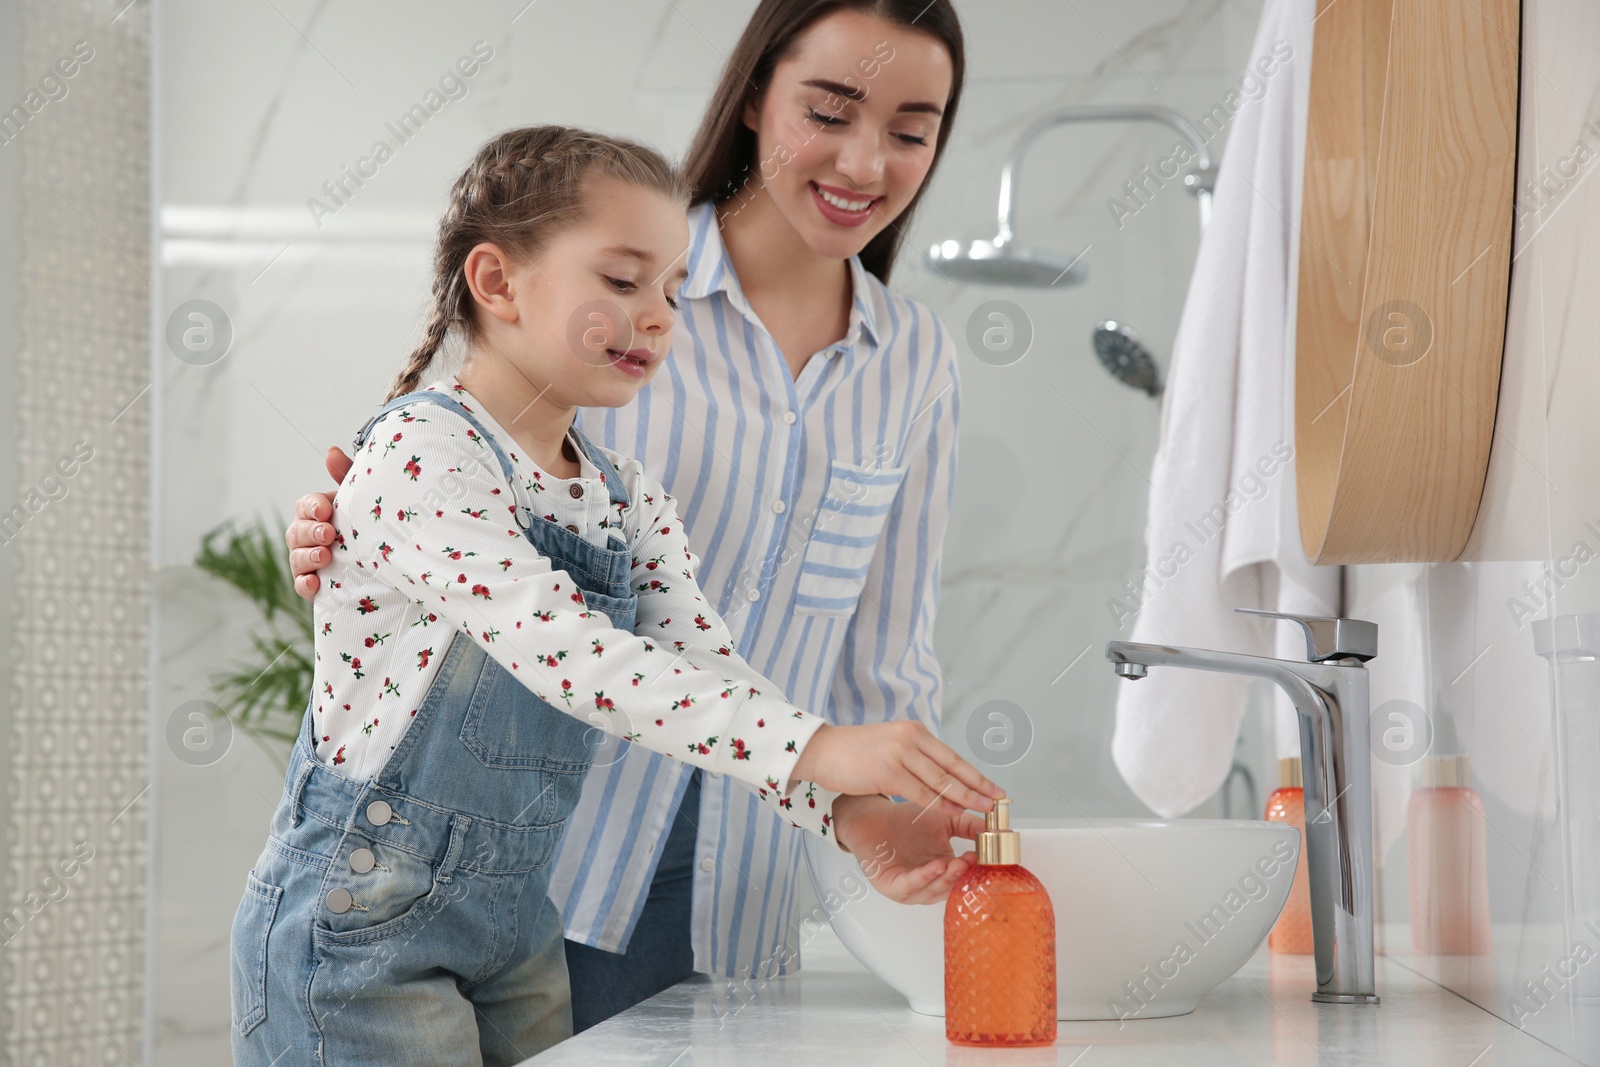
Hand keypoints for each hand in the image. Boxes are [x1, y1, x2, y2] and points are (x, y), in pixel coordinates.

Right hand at [286, 446, 352, 599]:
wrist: (383, 561)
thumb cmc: (366, 524)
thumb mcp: (360, 500)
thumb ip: (345, 476)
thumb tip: (331, 451)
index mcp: (317, 513)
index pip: (305, 506)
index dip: (312, 506)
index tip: (326, 509)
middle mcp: (306, 535)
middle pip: (297, 531)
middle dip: (311, 532)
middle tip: (328, 534)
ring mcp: (307, 560)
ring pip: (296, 557)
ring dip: (308, 556)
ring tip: (324, 556)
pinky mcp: (313, 584)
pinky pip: (301, 585)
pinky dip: (305, 584)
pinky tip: (315, 584)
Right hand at [790, 721, 1001, 816]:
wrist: (822, 750)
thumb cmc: (854, 751)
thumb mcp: (891, 745)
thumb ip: (914, 756)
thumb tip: (939, 775)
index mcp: (915, 731)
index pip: (952, 756)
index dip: (975, 774)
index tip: (994, 788)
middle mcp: (911, 739)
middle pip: (952, 768)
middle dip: (978, 786)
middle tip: (998, 801)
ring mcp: (900, 754)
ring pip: (941, 781)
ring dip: (965, 797)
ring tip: (983, 810)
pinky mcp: (889, 772)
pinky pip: (921, 793)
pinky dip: (941, 804)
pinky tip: (955, 812)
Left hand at [833, 795, 984, 903]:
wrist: (875, 817)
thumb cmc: (907, 822)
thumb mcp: (945, 820)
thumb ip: (969, 824)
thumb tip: (996, 826)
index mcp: (945, 871)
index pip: (965, 875)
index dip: (977, 868)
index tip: (989, 856)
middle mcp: (929, 884)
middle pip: (950, 886)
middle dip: (962, 875)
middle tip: (974, 862)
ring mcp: (910, 888)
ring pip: (931, 890)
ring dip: (945, 879)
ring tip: (957, 864)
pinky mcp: (891, 886)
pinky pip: (909, 886)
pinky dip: (923, 878)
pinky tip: (935, 866)